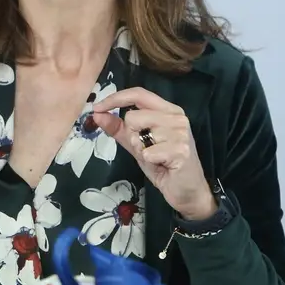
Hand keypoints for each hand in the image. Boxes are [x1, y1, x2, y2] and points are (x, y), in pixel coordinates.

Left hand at [91, 87, 215, 219]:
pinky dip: (149, 161)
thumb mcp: (137, 144)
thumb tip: (97, 114)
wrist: (187, 190)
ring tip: (156, 157)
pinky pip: (147, 152)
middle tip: (146, 149)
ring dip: (141, 150)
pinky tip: (162, 165)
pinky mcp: (181, 149)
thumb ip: (118, 128)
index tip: (97, 108)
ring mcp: (180, 132)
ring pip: (138, 135)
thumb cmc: (163, 165)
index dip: (116, 98)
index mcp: (168, 110)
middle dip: (131, 136)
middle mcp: (177, 116)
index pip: (139, 94)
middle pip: (133, 116)